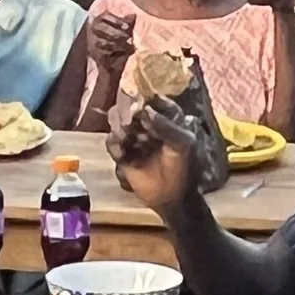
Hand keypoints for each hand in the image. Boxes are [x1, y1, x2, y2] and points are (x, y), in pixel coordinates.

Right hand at [85, 4, 140, 76]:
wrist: (113, 64)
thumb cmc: (118, 43)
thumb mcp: (124, 31)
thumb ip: (127, 23)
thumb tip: (133, 14)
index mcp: (98, 22)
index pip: (103, 17)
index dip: (116, 21)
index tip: (127, 26)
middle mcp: (92, 32)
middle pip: (102, 29)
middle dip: (117, 33)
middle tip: (130, 38)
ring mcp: (92, 44)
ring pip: (103, 42)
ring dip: (118, 44)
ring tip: (130, 46)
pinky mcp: (96, 55)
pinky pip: (104, 53)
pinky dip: (116, 53)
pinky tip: (124, 54)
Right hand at [107, 96, 202, 215]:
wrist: (172, 198)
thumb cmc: (183, 169)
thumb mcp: (182, 144)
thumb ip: (166, 126)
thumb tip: (145, 110)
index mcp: (167, 117)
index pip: (152, 97)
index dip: (144, 97)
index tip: (139, 103)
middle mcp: (148, 123)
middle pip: (130, 105)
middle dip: (127, 112)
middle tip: (129, 122)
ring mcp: (134, 136)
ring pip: (117, 121)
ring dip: (119, 128)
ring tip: (126, 138)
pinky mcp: (123, 152)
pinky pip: (111, 142)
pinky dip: (114, 146)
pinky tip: (122, 155)